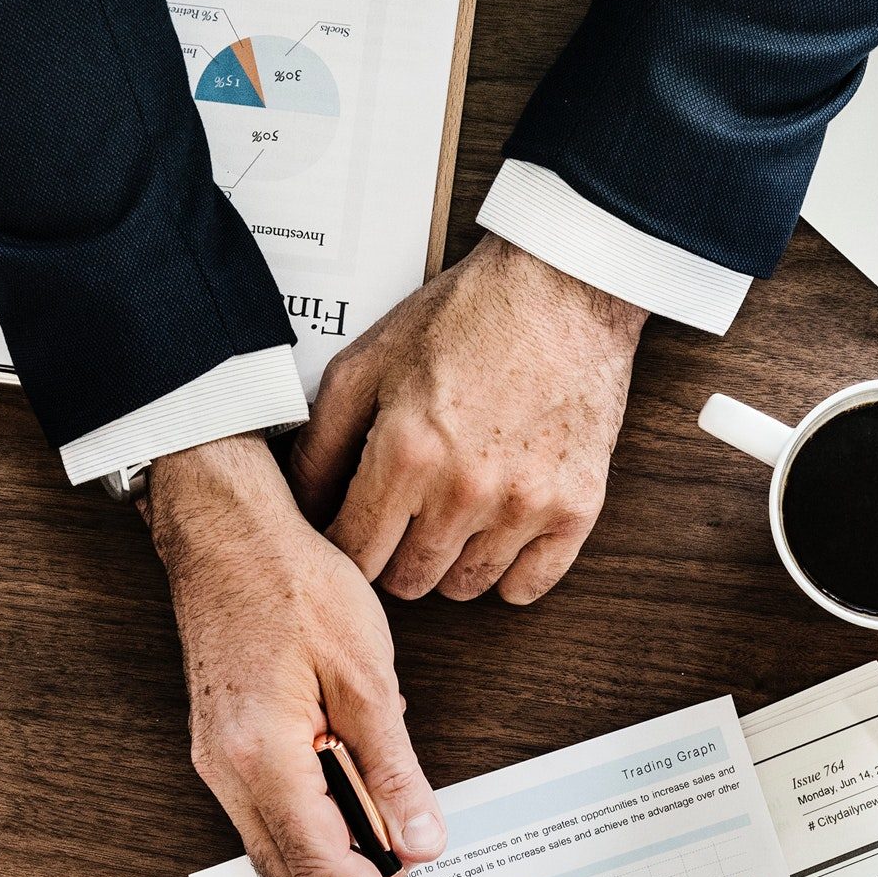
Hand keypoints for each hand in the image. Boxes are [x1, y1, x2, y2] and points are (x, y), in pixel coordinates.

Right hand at [146, 434, 442, 876]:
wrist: (230, 535)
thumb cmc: (294, 586)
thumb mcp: (367, 679)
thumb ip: (393, 770)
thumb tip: (420, 840)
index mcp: (260, 756)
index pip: (320, 864)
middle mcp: (225, 769)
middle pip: (289, 870)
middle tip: (412, 875)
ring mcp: (216, 759)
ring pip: (276, 844)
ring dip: (335, 849)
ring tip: (392, 820)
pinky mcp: (221, 743)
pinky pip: (268, 807)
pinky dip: (316, 814)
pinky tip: (355, 775)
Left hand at [289, 235, 644, 603]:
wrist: (564, 288)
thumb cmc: (467, 317)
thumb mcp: (369, 362)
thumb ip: (323, 440)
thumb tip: (301, 504)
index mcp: (405, 452)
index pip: (354, 553)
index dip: (344, 547)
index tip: (353, 531)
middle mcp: (464, 489)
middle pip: (407, 581)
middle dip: (393, 557)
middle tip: (402, 520)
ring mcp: (525, 503)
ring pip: (464, 588)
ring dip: (449, 564)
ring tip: (451, 518)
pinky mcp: (576, 507)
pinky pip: (527, 586)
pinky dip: (507, 572)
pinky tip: (497, 533)